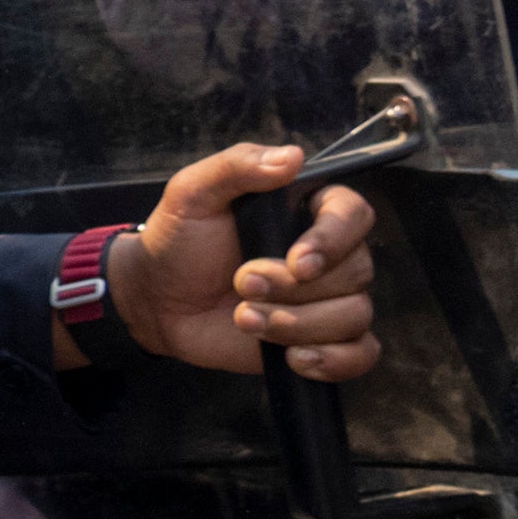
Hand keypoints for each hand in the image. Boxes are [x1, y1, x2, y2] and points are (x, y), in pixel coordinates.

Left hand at [107, 146, 380, 383]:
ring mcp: (328, 299)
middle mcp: (329, 254)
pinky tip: (294, 359)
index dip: (333, 241)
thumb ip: (237, 166)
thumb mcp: (193, 193)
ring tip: (245, 318)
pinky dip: (334, 361)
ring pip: (354, 316)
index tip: (296, 262)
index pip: (354, 215)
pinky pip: (360, 354)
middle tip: (241, 284)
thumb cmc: (178, 240)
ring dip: (298, 325)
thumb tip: (292, 157)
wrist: (157, 300)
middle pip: (356, 272)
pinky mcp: (321, 340)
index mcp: (307, 210)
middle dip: (295, 289)